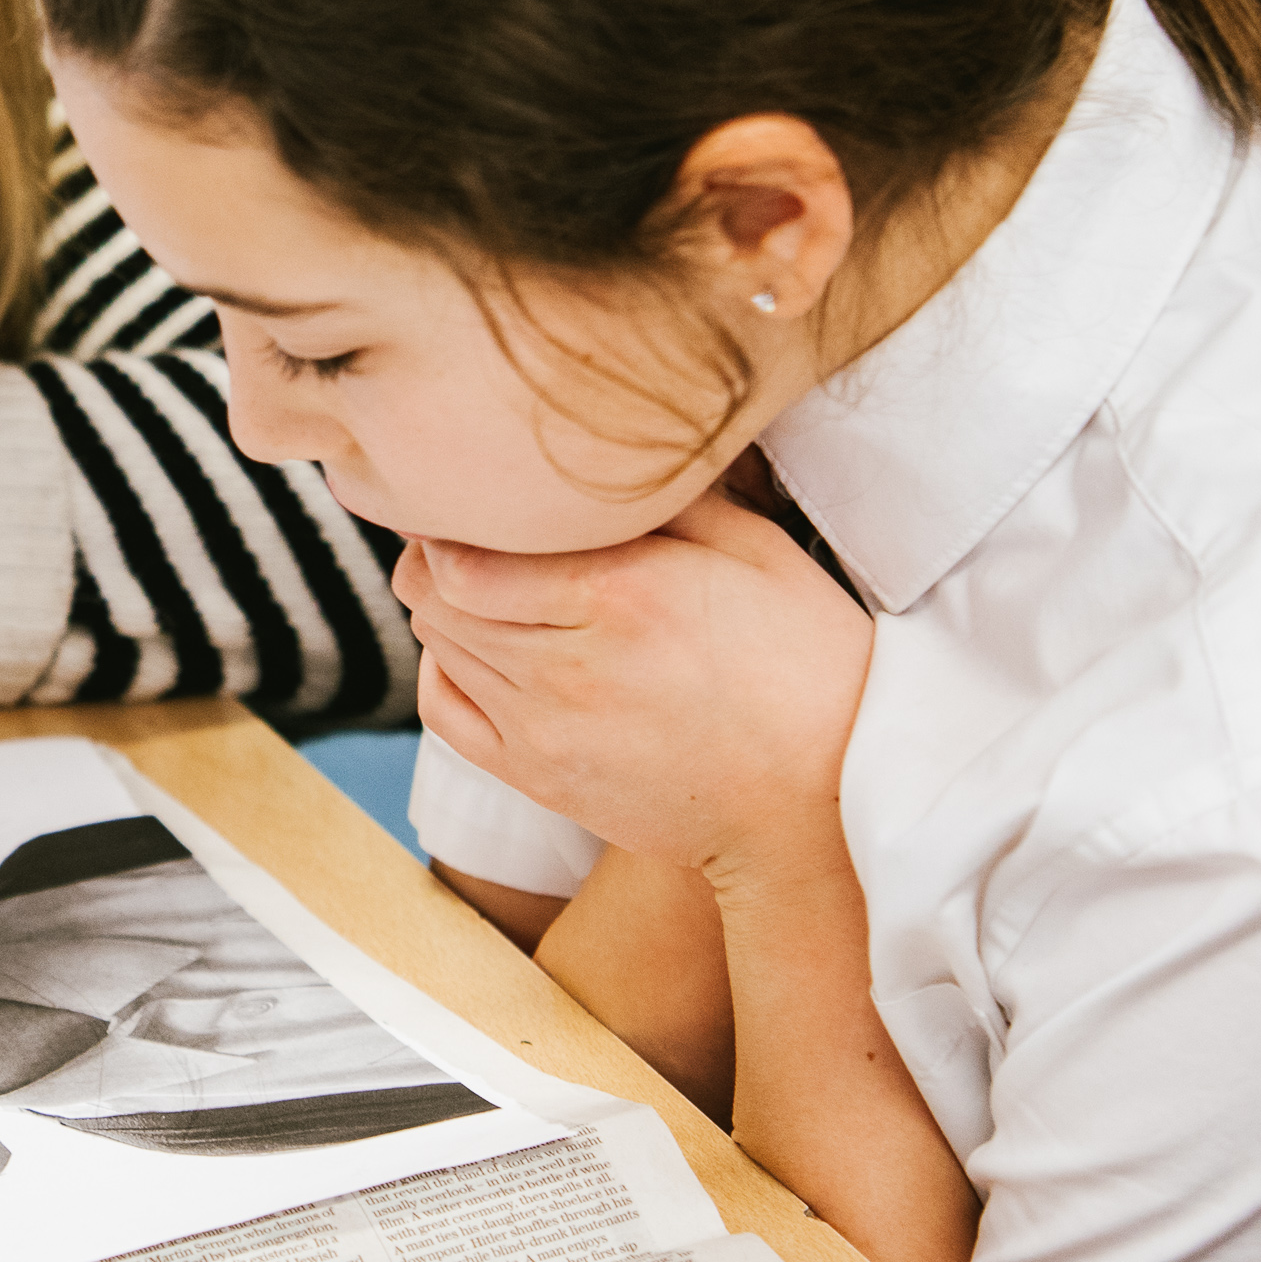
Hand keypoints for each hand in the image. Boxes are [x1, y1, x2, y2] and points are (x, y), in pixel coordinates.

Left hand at [394, 489, 874, 888]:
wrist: (825, 797)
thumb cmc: (806, 663)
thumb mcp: (755, 550)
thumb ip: (662, 500)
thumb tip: (589, 464)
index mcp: (620, 596)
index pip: (460, 554)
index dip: (449, 521)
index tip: (474, 499)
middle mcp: (567, 666)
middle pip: (434, 596)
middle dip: (438, 554)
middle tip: (472, 532)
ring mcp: (546, 732)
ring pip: (439, 645)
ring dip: (446, 607)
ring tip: (490, 585)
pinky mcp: (540, 779)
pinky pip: (444, 712)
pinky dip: (442, 668)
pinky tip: (477, 648)